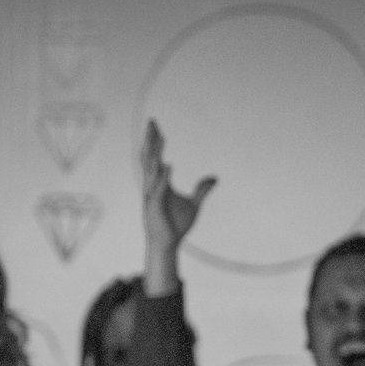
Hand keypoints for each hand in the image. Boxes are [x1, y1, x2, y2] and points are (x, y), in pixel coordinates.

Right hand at [140, 121, 215, 294]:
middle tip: (152, 121)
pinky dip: (163, 177)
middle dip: (150, 140)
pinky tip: (168, 165)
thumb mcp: (194, 205)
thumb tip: (215, 178)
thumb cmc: (176, 225)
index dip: (156, 142)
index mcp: (159, 183)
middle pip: (149, 158)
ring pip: (151, 171)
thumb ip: (202, 190)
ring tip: (160, 137)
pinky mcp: (155, 207)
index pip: (156, 157)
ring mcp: (151, 196)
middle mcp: (152, 186)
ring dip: (155, 154)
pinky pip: (158, 190)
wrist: (168, 244)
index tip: (157, 126)